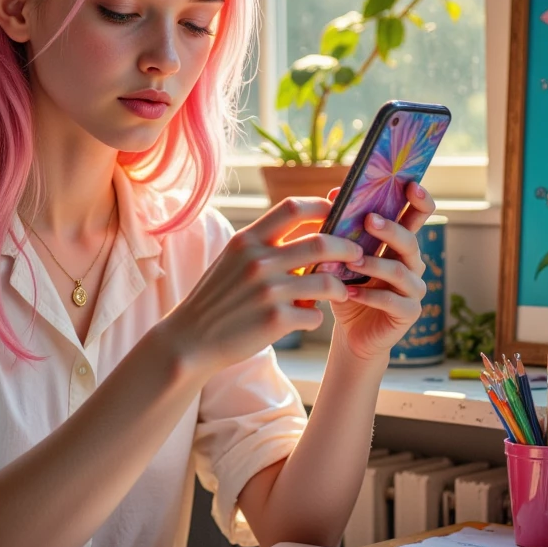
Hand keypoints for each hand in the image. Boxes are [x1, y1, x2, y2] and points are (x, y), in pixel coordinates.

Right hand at [161, 196, 364, 377]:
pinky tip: (305, 318)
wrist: (190, 339)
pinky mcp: (274, 320)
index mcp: (247, 240)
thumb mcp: (233, 260)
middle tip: (357, 254)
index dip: (321, 206)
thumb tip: (310, 232)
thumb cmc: (217, 298)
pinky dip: (314, 317)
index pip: (293, 208)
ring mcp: (267, 291)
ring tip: (340, 291)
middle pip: (321, 243)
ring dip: (339, 287)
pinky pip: (313, 315)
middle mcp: (258, 261)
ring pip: (326, 282)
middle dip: (347, 248)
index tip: (336, 213)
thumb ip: (265, 245)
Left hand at [330, 180, 434, 361]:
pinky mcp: (408, 313)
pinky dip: (369, 296)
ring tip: (351, 261)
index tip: (411, 184)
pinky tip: (348, 292)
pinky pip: (392, 302)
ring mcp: (413, 289)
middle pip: (410, 241)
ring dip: (374, 264)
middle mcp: (412, 263)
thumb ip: (343, 227)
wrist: (352, 331)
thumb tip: (333, 193)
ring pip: (400, 272)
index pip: (417, 216)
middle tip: (370, 220)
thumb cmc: (348, 286)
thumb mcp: (343, 254)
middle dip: (391, 230)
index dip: (419, 200)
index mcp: (399, 243)